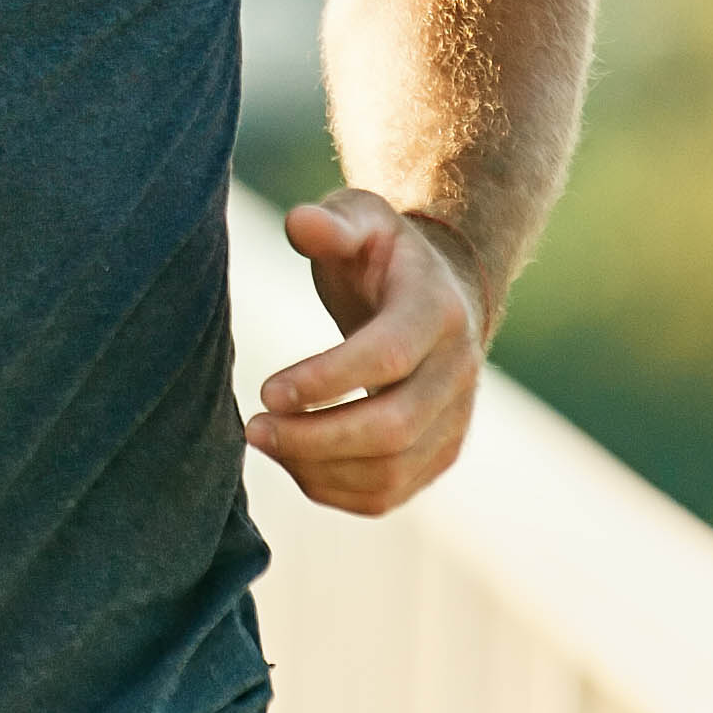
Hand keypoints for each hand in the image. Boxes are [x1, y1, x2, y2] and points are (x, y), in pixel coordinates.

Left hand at [247, 189, 487, 514]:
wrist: (437, 294)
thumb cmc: (380, 254)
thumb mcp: (359, 218)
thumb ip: (331, 222)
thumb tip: (301, 223)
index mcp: (438, 310)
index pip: (388, 357)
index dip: (326, 380)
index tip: (266, 391)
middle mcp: (459, 371)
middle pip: (393, 428)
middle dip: (314, 437)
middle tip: (253, 428)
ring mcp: (455, 419)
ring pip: (391, 471)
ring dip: (318, 468)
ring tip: (263, 440)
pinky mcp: (440, 454)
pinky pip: (389, 494)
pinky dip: (334, 490)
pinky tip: (292, 461)